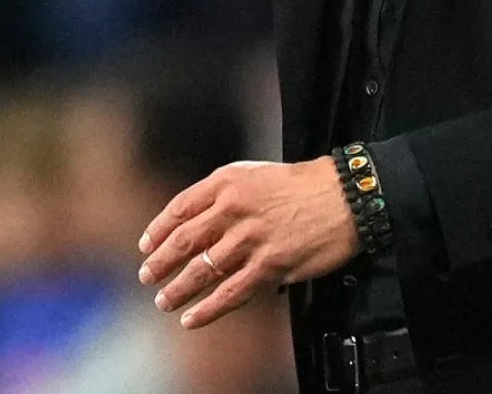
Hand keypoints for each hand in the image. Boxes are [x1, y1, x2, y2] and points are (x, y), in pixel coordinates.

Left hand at [136, 158, 358, 328]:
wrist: (344, 197)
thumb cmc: (300, 185)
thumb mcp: (254, 173)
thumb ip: (222, 193)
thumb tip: (194, 219)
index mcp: (226, 183)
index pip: (180, 209)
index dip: (158, 230)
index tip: (146, 246)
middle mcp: (233, 209)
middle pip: (185, 241)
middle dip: (160, 262)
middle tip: (146, 276)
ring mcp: (251, 240)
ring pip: (203, 270)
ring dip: (178, 289)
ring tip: (163, 300)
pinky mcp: (270, 266)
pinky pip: (230, 294)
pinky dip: (207, 310)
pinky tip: (192, 319)